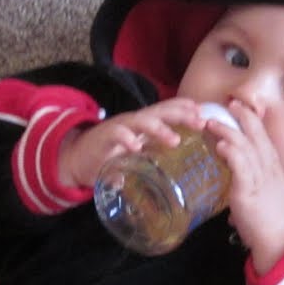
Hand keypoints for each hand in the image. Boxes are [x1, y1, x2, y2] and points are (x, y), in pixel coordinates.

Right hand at [57, 98, 204, 191]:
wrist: (77, 158)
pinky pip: (116, 134)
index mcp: (144, 125)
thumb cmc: (112, 156)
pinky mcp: (104, 138)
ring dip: (159, 128)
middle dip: (181, 114)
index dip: (186, 110)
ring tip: (174, 139)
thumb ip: (155, 160)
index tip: (206, 114)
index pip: (168, 111)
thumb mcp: (137, 157)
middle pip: (160, 112)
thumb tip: (182, 174)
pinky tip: (136, 147)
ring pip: (141, 121)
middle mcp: (134, 122)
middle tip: (200, 122)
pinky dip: (126, 139)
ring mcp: (119, 128)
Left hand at [208, 101, 283, 272]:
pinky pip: (242, 167)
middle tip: (230, 102)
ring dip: (229, 132)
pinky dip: (231, 153)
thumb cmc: (273, 225)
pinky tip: (220, 146)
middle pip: (258, 136)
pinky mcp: (249, 193)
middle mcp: (270, 170)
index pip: (265, 140)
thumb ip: (252, 193)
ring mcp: (261, 180)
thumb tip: (234, 201)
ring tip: (212, 122)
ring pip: (247, 148)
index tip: (242, 109)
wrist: (283, 243)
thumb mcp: (268, 200)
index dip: (253, 122)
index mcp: (275, 171)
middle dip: (244, 117)